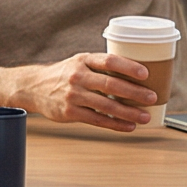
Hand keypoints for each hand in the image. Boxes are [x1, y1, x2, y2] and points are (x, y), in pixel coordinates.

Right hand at [20, 52, 160, 132]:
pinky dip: (115, 124)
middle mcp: (78, 76)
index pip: (109, 61)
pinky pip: (98, 120)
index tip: (146, 74)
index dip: (129, 67)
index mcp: (83, 60)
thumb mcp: (79, 63)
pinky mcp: (70, 112)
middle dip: (135, 92)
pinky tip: (128, 126)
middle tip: (152, 97)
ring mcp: (73, 95)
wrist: (33, 88)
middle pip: (111, 84)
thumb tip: (134, 74)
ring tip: (145, 116)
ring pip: (107, 106)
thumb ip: (100, 67)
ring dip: (129, 112)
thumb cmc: (63, 75)